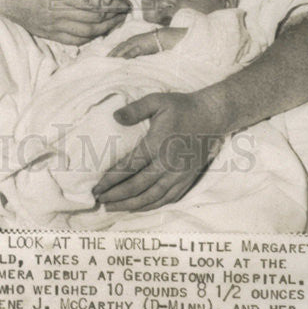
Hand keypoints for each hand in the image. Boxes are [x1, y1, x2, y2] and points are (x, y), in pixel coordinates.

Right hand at [0, 0, 130, 44]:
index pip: (94, 3)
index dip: (112, 2)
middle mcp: (59, 14)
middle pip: (94, 19)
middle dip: (114, 16)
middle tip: (126, 11)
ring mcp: (55, 27)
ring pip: (88, 32)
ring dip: (106, 28)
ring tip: (117, 22)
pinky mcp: (51, 35)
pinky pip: (75, 41)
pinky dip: (91, 37)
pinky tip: (98, 32)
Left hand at [92, 91, 225, 210]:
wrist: (211, 117)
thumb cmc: (181, 107)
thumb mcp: (157, 100)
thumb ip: (135, 109)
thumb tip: (115, 116)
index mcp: (157, 144)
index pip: (128, 167)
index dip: (110, 180)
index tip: (96, 187)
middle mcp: (168, 164)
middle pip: (137, 187)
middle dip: (116, 196)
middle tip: (99, 200)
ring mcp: (179, 175)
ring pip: (152, 197)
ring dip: (131, 205)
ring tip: (113, 208)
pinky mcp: (187, 179)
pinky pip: (168, 199)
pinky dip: (151, 205)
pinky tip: (139, 207)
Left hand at [108, 26, 186, 57]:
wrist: (162, 37)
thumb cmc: (153, 43)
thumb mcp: (143, 46)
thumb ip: (136, 50)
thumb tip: (130, 58)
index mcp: (132, 40)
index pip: (120, 46)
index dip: (113, 51)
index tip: (107, 56)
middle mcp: (132, 41)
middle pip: (119, 47)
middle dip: (112, 53)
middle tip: (106, 59)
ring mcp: (136, 43)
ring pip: (124, 49)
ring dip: (117, 54)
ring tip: (111, 60)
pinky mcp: (141, 46)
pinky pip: (132, 52)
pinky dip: (127, 55)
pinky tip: (123, 60)